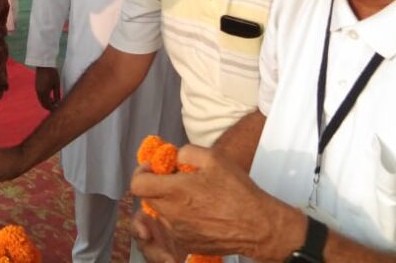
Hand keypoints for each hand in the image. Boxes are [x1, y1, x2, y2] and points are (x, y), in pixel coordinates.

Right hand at [34, 66, 60, 110]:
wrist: (44, 64)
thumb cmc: (52, 73)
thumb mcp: (56, 84)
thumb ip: (57, 94)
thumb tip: (58, 102)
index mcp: (44, 93)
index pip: (48, 105)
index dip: (53, 108)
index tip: (59, 108)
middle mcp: (39, 93)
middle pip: (43, 104)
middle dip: (50, 107)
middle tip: (57, 106)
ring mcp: (37, 90)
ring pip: (41, 101)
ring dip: (47, 103)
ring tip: (55, 100)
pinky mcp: (37, 87)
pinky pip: (40, 97)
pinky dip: (45, 99)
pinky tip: (50, 96)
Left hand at [130, 145, 300, 260]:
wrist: (258, 226)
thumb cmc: (237, 191)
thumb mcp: (214, 158)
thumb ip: (186, 152)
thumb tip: (174, 157)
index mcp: (175, 192)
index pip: (138, 184)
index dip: (142, 172)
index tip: (156, 168)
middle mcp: (172, 214)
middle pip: (149, 198)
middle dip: (158, 185)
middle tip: (176, 179)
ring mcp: (179, 232)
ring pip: (162, 213)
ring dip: (169, 202)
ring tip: (192, 196)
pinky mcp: (188, 243)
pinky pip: (174, 228)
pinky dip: (181, 218)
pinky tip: (200, 212)